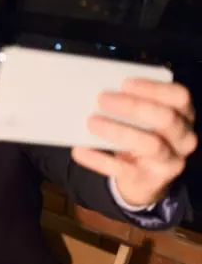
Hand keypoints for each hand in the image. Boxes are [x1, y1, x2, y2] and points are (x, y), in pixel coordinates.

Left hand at [72, 78, 196, 206]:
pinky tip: (80, 150)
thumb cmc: (139, 135)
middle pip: (166, 118)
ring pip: (150, 144)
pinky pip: (123, 169)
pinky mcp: (150, 181)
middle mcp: (184, 138)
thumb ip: (128, 104)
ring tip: (91, 122)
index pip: (178, 97)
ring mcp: (170, 162)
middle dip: (133, 106)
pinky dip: (99, 159)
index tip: (124, 83)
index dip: (153, 88)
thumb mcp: (141, 119)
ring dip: (118, 131)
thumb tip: (95, 91)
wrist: (141, 177)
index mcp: (182, 115)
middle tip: (102, 99)